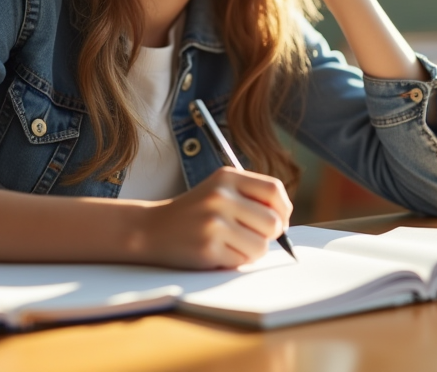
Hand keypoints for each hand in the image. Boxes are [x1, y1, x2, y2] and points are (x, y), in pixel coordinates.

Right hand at [135, 168, 292, 268]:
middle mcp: (221, 196)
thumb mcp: (219, 190)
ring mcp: (214, 222)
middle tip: (251, 236)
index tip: (279, 220)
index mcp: (227, 176)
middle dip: (269, 235)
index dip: (283, 209)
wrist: (151, 229)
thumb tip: (285, 222)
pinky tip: (218, 252)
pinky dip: (235, 261)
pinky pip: (242, 260)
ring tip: (233, 245)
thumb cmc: (194, 212)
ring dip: (252, 251)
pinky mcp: (208, 247)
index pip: (274, 190)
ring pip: (261, 246)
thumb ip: (251, 197)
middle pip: (273, 222)